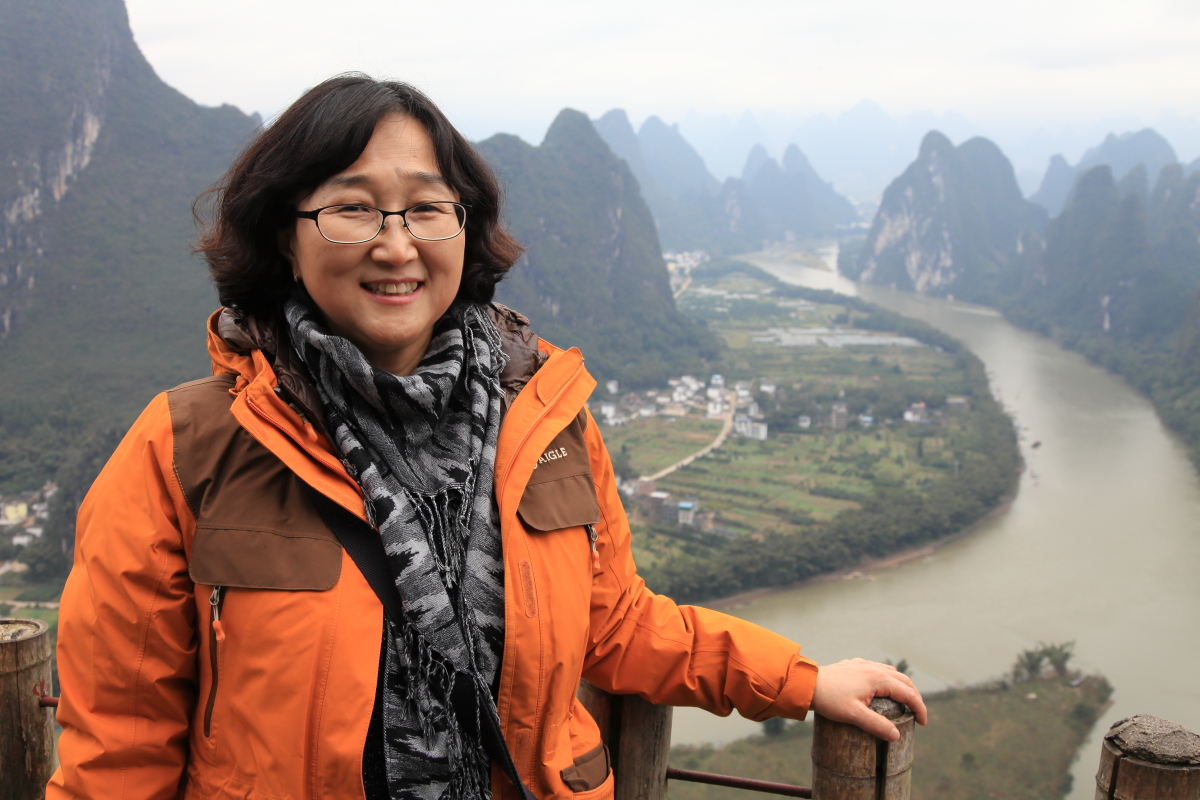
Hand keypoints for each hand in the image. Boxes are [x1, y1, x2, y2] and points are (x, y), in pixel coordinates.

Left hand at [810, 658, 927, 740]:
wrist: (807, 684)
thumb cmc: (830, 699)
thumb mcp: (854, 716)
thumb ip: (877, 725)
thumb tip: (896, 735)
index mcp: (878, 678)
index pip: (908, 693)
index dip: (919, 708)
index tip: (922, 723)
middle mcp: (873, 668)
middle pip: (903, 680)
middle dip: (914, 696)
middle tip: (917, 713)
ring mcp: (863, 665)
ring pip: (891, 672)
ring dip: (901, 685)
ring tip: (904, 700)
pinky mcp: (854, 665)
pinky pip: (877, 669)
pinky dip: (887, 678)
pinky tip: (881, 687)